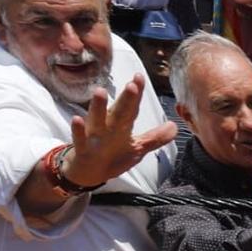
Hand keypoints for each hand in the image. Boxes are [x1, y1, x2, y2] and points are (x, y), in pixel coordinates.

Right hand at [63, 75, 179, 190]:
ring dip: (98, 107)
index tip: (140, 77)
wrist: (88, 173)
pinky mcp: (82, 149)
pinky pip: (80, 139)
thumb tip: (174, 126)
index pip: (132, 108)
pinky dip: (78, 131)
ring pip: (96, 119)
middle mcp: (107, 126)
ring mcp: (94, 136)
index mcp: (121, 125)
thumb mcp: (137, 148)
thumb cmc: (113, 156)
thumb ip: (154, 138)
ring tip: (100, 91)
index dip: (137, 94)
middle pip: (118, 111)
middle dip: (126, 99)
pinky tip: (77, 120)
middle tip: (132, 85)